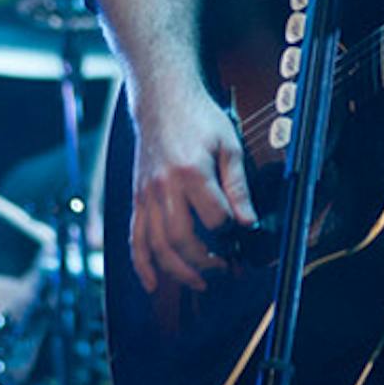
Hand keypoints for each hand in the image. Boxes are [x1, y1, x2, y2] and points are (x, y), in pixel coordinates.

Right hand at [127, 81, 256, 294]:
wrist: (162, 100)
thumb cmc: (199, 118)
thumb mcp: (229, 144)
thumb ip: (238, 185)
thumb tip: (249, 221)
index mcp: (191, 172)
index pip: (214, 217)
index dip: (231, 229)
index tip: (242, 230)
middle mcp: (163, 188)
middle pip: (181, 239)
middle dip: (204, 262)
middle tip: (225, 268)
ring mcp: (146, 195)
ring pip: (156, 246)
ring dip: (178, 271)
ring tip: (200, 283)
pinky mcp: (137, 199)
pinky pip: (135, 239)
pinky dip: (142, 265)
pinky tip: (153, 284)